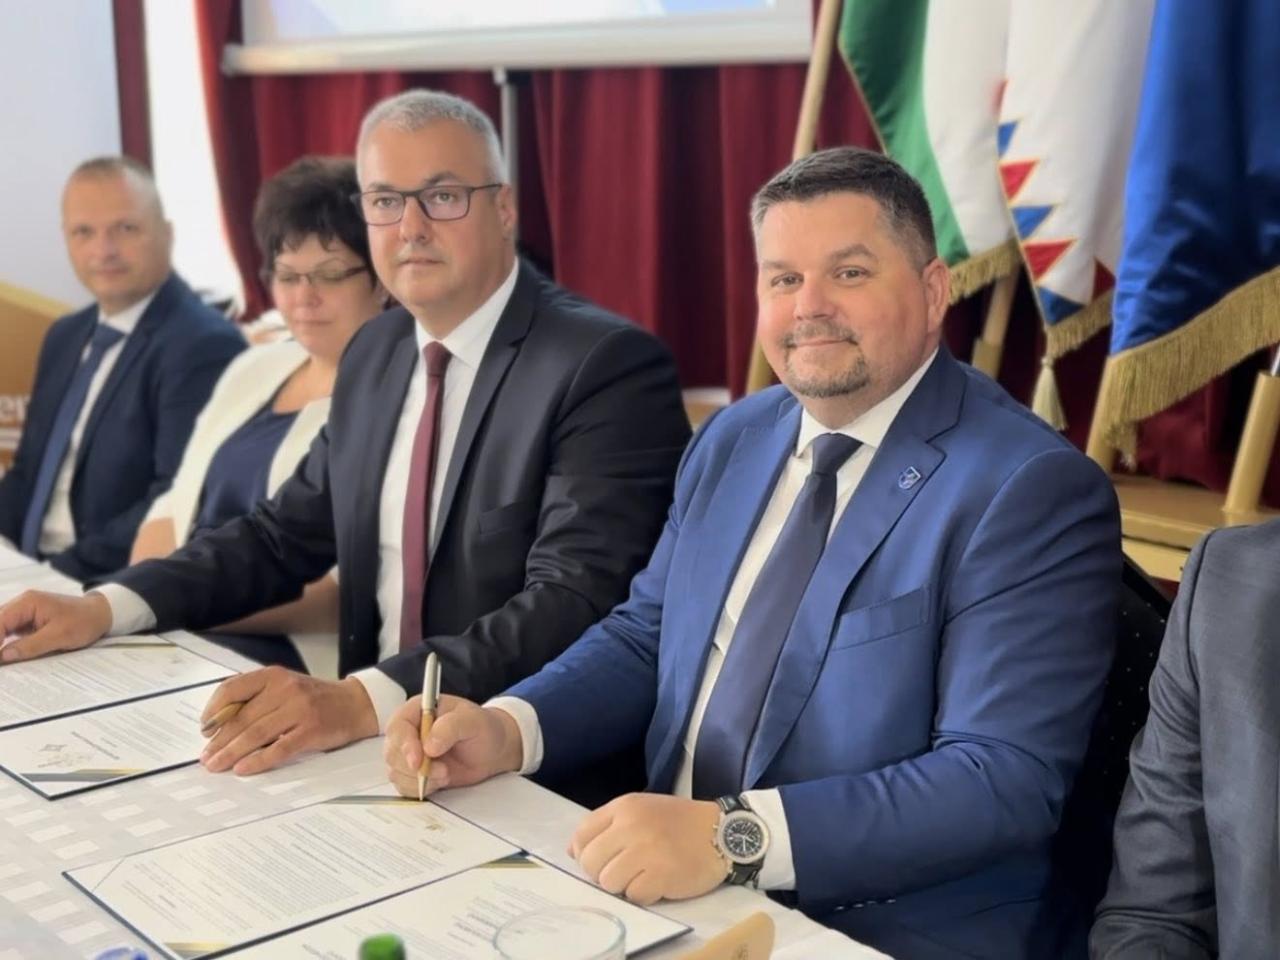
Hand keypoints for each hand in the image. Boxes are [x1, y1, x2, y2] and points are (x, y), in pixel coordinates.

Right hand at [0, 591, 111, 662]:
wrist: (101, 614)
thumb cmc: (84, 621)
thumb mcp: (59, 636)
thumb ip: (30, 646)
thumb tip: (3, 657)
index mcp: (28, 602)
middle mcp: (22, 604)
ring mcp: (24, 613)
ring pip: (1, 628)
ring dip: (0, 643)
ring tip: (2, 661)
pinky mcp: (28, 622)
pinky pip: (10, 632)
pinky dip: (5, 644)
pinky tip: (6, 658)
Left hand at [199, 667, 378, 774]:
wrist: (355, 704)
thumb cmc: (315, 699)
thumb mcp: (285, 687)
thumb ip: (257, 699)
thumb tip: (220, 725)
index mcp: (274, 675)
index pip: (232, 689)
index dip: (214, 711)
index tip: (205, 729)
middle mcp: (285, 689)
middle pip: (242, 718)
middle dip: (219, 741)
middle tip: (207, 757)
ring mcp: (300, 710)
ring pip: (256, 734)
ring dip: (232, 753)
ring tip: (217, 766)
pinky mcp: (311, 731)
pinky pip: (278, 748)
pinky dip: (258, 761)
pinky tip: (244, 769)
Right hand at [384, 695, 523, 797]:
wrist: (492, 750)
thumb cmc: (483, 729)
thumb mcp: (473, 721)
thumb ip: (451, 727)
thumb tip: (428, 745)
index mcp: (418, 711)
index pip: (398, 727)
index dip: (404, 745)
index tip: (418, 760)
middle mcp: (409, 731)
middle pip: (392, 753)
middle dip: (415, 768)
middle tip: (443, 771)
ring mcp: (409, 753)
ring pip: (396, 772)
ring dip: (420, 779)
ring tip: (446, 774)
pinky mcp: (413, 773)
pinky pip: (404, 786)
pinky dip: (421, 788)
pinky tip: (440, 781)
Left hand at [570, 793, 725, 904]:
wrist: (722, 832)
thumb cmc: (679, 822)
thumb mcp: (641, 810)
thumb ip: (607, 826)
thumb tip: (573, 851)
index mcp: (624, 807)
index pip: (582, 835)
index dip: (585, 853)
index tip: (602, 859)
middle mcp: (631, 826)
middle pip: (590, 862)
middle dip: (602, 873)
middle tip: (624, 871)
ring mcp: (646, 850)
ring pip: (608, 882)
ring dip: (623, 886)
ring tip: (643, 876)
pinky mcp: (662, 874)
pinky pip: (634, 896)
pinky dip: (645, 895)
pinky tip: (659, 883)